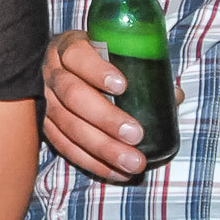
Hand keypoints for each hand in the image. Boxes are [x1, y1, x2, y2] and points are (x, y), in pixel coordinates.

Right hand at [42, 31, 154, 180]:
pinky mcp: (44, 127)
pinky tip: (117, 172)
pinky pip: (64, 147)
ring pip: (68, 126)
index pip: (77, 56)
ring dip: (102, 148)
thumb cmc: (97, 61)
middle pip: (73, 95)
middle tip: (135, 134)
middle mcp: (51, 73)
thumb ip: (142, 71)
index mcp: (68, 47)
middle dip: (105, 118)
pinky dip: (92, 163)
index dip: (97, 71)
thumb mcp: (114, 54)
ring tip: (132, 162)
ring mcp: (44, 101)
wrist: (64, 70)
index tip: (123, 86)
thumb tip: (174, 96)